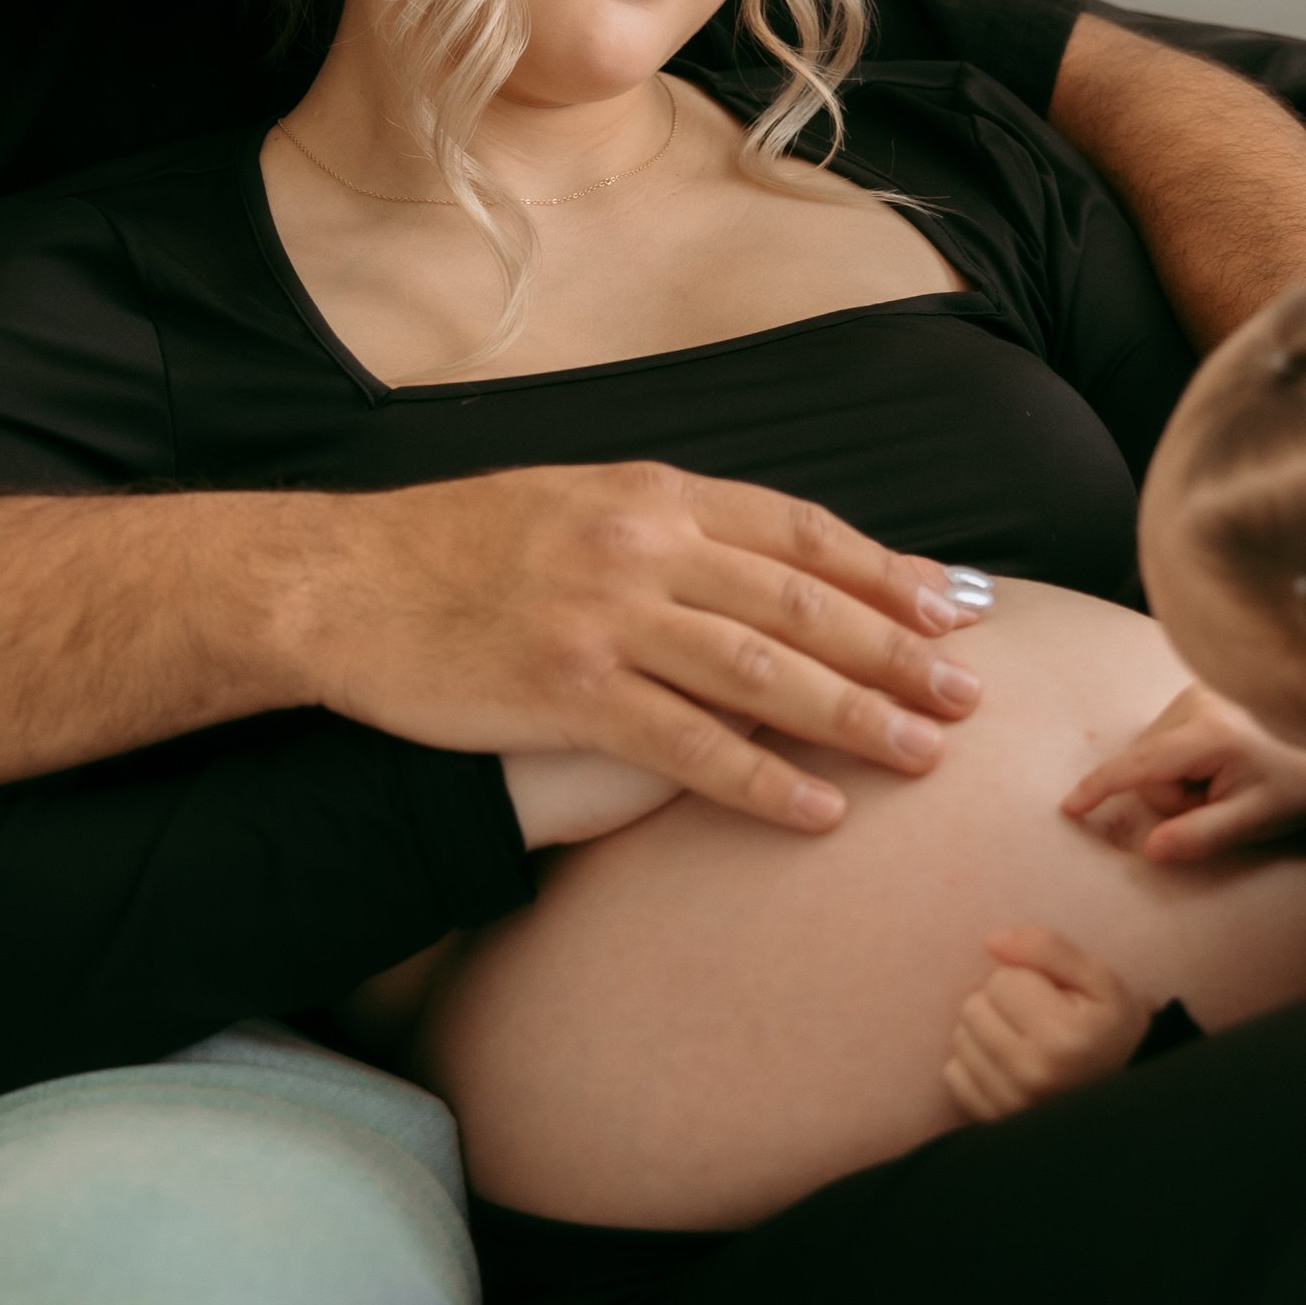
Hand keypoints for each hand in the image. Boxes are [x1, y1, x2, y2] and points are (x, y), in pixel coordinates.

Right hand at [279, 463, 988, 836]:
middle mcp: (643, 545)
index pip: (799, 531)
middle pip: (804, 603)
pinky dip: (763, 781)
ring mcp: (607, 618)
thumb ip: (662, 524)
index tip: (956, 606)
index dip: (887, 572)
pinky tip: (819, 812)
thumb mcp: (569, 500)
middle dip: (900, 651)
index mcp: (651, 492)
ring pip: (765, 673)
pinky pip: (689, 747)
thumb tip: (750, 558)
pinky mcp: (568, 691)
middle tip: (971, 696)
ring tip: (924, 755)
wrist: (334, 581)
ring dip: (856, 718)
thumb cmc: (448, 549)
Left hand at [943, 924, 1152, 1123]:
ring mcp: (1009, 1104)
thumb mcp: (1098, 978)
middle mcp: (1032, 1074)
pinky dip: (974, 1064)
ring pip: (959, 1039)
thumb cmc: (1111, 1029)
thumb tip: (991, 942)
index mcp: (1062, 1036)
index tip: (1053, 997)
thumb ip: (1047, 947)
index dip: (1025, 978)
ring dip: (985, 1032)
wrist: (1125, 1098)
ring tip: (1023, 1041)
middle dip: (1000, 1003)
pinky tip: (1007, 1066)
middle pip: (973, 1008)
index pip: (1001, 979)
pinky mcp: (992, 1121)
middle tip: (1036, 1018)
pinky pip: (952, 1074)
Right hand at [1063, 683, 1305, 864]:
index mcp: (1212, 733)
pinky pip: (1163, 736)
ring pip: (1151, 752)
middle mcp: (1198, 699)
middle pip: (1145, 765)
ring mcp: (1197, 689)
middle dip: (1171, 795)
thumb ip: (1201, 836)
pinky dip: (1179, 759)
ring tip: (1221, 781)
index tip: (1070, 809)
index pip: (1141, 765)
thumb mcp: (1253, 821)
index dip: (1101, 787)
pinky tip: (1215, 762)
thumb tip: (1149, 849)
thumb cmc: (1295, 790)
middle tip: (1217, 804)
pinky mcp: (1198, 688)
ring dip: (1175, 778)